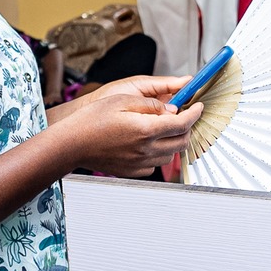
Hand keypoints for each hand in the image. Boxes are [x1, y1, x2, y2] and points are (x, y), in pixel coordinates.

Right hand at [51, 76, 201, 176]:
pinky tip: (149, 143)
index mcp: (145, 129)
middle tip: (183, 116)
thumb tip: (171, 109)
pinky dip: (159, 153)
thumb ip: (151, 105)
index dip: (194, 113)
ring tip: (165, 128)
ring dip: (174, 141)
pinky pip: (155, 164)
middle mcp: (145, 149)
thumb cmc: (92, 119)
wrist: (71, 144)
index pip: (182, 123)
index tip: (198, 107)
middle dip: (188, 128)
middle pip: (181, 141)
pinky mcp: (133, 171)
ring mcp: (139, 163)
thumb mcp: (122, 99)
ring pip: (171, 154)